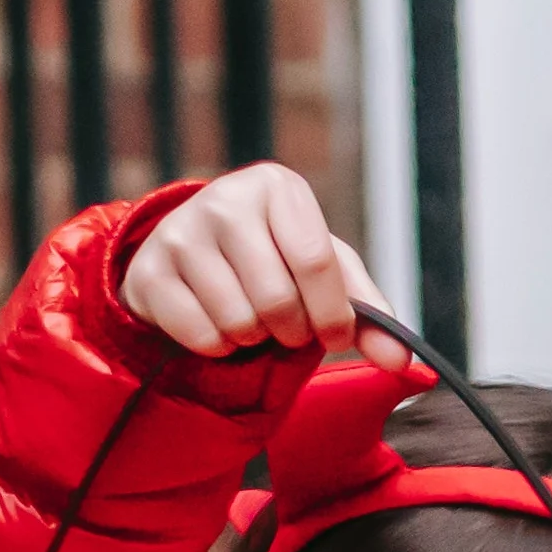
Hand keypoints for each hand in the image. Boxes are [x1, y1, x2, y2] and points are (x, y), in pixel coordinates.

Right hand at [119, 163, 404, 365]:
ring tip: (249, 317)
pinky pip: (202, 336)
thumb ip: (368, 313)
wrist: (193, 257)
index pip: (317, 261)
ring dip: (254, 339)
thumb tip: (403, 363)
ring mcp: (179, 233)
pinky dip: (218, 347)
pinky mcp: (148, 272)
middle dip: (291, 331)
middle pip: (278, 299)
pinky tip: (216, 321)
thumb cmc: (273, 260)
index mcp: (277, 188)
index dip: (332, 313)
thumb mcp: (325, 274)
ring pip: (239, 322)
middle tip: (284, 325)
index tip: (334, 335)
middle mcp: (224, 199)